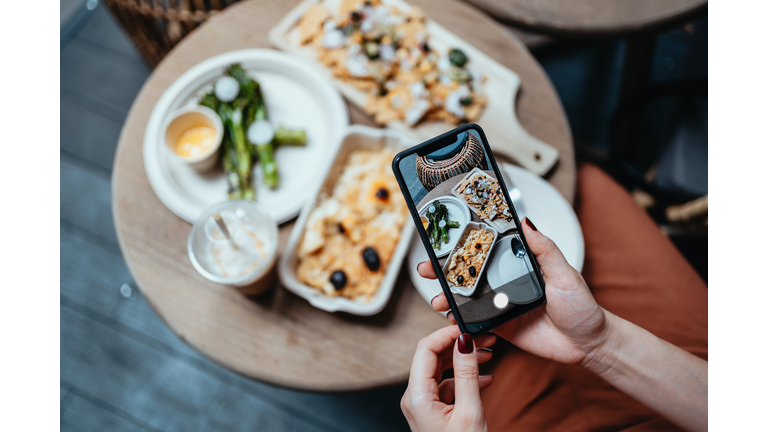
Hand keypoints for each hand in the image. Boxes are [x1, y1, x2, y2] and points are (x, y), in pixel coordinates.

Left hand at [401, 325, 495, 431]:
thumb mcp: (470, 412)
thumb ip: (467, 375)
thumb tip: (465, 342)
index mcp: (417, 397)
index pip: (425, 349)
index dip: (447, 334)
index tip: (467, 328)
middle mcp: (414, 398)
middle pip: (432, 357)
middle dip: (458, 345)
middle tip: (483, 339)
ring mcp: (422, 404)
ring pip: (440, 369)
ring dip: (463, 360)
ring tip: (486, 355)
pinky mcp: (432, 410)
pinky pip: (446, 384)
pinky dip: (463, 378)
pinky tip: (483, 378)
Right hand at [420, 217, 607, 365]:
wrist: (588, 344)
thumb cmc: (581, 306)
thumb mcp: (564, 273)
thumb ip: (544, 249)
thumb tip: (526, 221)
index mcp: (519, 265)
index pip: (487, 251)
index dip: (464, 246)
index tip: (443, 240)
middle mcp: (506, 283)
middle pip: (470, 274)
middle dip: (444, 271)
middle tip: (426, 268)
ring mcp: (501, 305)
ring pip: (468, 298)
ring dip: (448, 297)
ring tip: (437, 298)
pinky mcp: (501, 327)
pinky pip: (476, 323)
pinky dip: (461, 321)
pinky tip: (451, 318)